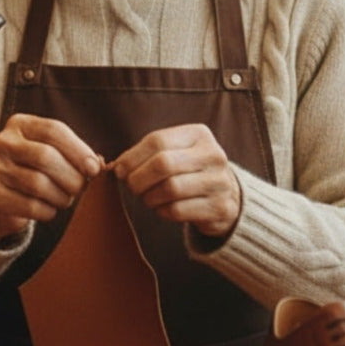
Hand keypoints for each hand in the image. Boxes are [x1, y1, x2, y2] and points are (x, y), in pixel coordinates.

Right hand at [0, 114, 102, 245]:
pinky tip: (48, 208)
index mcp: (20, 124)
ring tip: (64, 199)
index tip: (94, 169)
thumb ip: (74, 154)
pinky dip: (48, 211)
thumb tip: (97, 165)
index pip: (53, 130)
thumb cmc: (35, 170)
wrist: (2, 197)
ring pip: (38, 184)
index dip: (78, 150)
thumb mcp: (52, 152)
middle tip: (80, 189)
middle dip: (71, 177)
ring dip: (61, 196)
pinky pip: (30, 206)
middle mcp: (2, 142)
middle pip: (45, 156)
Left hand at [109, 123, 240, 238]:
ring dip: (149, 197)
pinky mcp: (219, 208)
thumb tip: (118, 167)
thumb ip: (147, 154)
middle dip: (139, 178)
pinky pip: (178, 210)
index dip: (132, 157)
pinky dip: (162, 211)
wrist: (226, 196)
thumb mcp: (174, 152)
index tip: (120, 170)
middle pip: (163, 164)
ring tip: (147, 197)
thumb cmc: (188, 170)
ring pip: (170, 188)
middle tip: (132, 187)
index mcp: (199, 135)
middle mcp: (213, 155)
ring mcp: (220, 182)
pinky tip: (162, 208)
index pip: (157, 140)